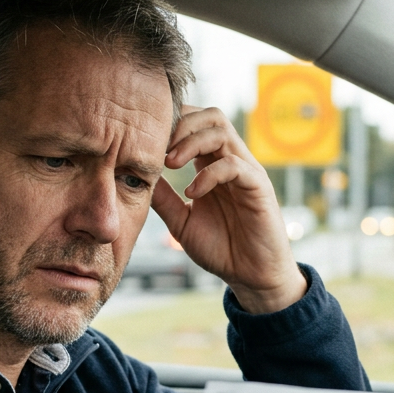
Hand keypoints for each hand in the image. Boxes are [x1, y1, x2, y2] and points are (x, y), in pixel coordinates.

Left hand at [151, 105, 306, 313]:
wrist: (251, 276)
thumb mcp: (180, 221)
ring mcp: (246, 171)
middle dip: (180, 125)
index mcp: (212, 165)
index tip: (147, 144)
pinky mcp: (258, 187)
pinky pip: (234, 165)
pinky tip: (192, 194)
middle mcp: (230, 161)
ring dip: (191, 141)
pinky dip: (208, 174)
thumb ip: (162, 198)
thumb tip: (134, 177)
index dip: (171, 125)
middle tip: (159, 149)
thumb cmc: (220, 248)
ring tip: (170, 164)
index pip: (195, 124)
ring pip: (221, 131)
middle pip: (210, 116)